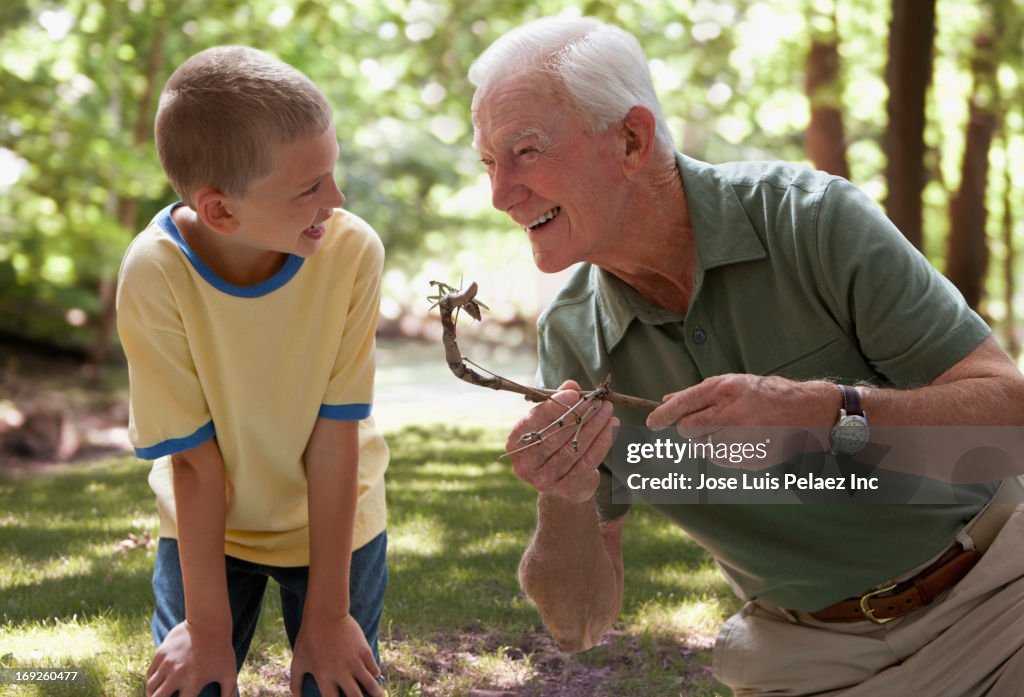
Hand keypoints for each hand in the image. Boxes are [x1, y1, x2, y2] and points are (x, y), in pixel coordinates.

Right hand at [146, 620, 236, 696]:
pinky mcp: (161, 653)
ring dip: (153, 694)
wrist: (209, 623)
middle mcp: (178, 673)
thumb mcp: (229, 672)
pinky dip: (152, 682)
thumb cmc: (221, 650)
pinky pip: (150, 673)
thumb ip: (228, 692)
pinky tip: (157, 685)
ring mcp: (167, 663)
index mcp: (194, 680)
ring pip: (151, 687)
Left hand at [290, 613, 383, 696]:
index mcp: (324, 677)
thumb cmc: (308, 638)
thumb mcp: (298, 661)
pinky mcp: (364, 651)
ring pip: (370, 685)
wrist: (325, 614)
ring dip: (376, 693)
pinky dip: (374, 674)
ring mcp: (355, 661)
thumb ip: (296, 682)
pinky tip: (373, 676)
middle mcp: (341, 672)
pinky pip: (373, 669)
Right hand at [506, 380, 618, 501]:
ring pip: (575, 448)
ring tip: (608, 410)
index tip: (574, 393)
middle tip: (597, 400)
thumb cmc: (552, 443)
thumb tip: (571, 384)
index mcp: (515, 443)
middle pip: (556, 435)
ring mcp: (545, 480)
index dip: (554, 406)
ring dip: (594, 426)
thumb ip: (557, 402)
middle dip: (580, 414)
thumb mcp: (549, 421)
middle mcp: (526, 465)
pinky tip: (612, 427)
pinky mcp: (566, 488)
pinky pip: (588, 461)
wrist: (560, 482)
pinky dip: (602, 442)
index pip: (533, 422)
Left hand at [646, 374, 836, 467]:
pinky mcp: (749, 457)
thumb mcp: (732, 383)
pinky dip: (722, 452)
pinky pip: (719, 459)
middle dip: (688, 427)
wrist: (807, 412)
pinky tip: (742, 440)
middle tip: (703, 422)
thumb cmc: (765, 394)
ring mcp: (741, 438)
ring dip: (706, 440)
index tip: (651, 422)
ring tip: (730, 429)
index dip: (662, 415)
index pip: (683, 404)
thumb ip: (697, 393)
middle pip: (688, 429)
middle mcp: (731, 413)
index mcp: (725, 389)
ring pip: (701, 446)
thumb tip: (665, 401)